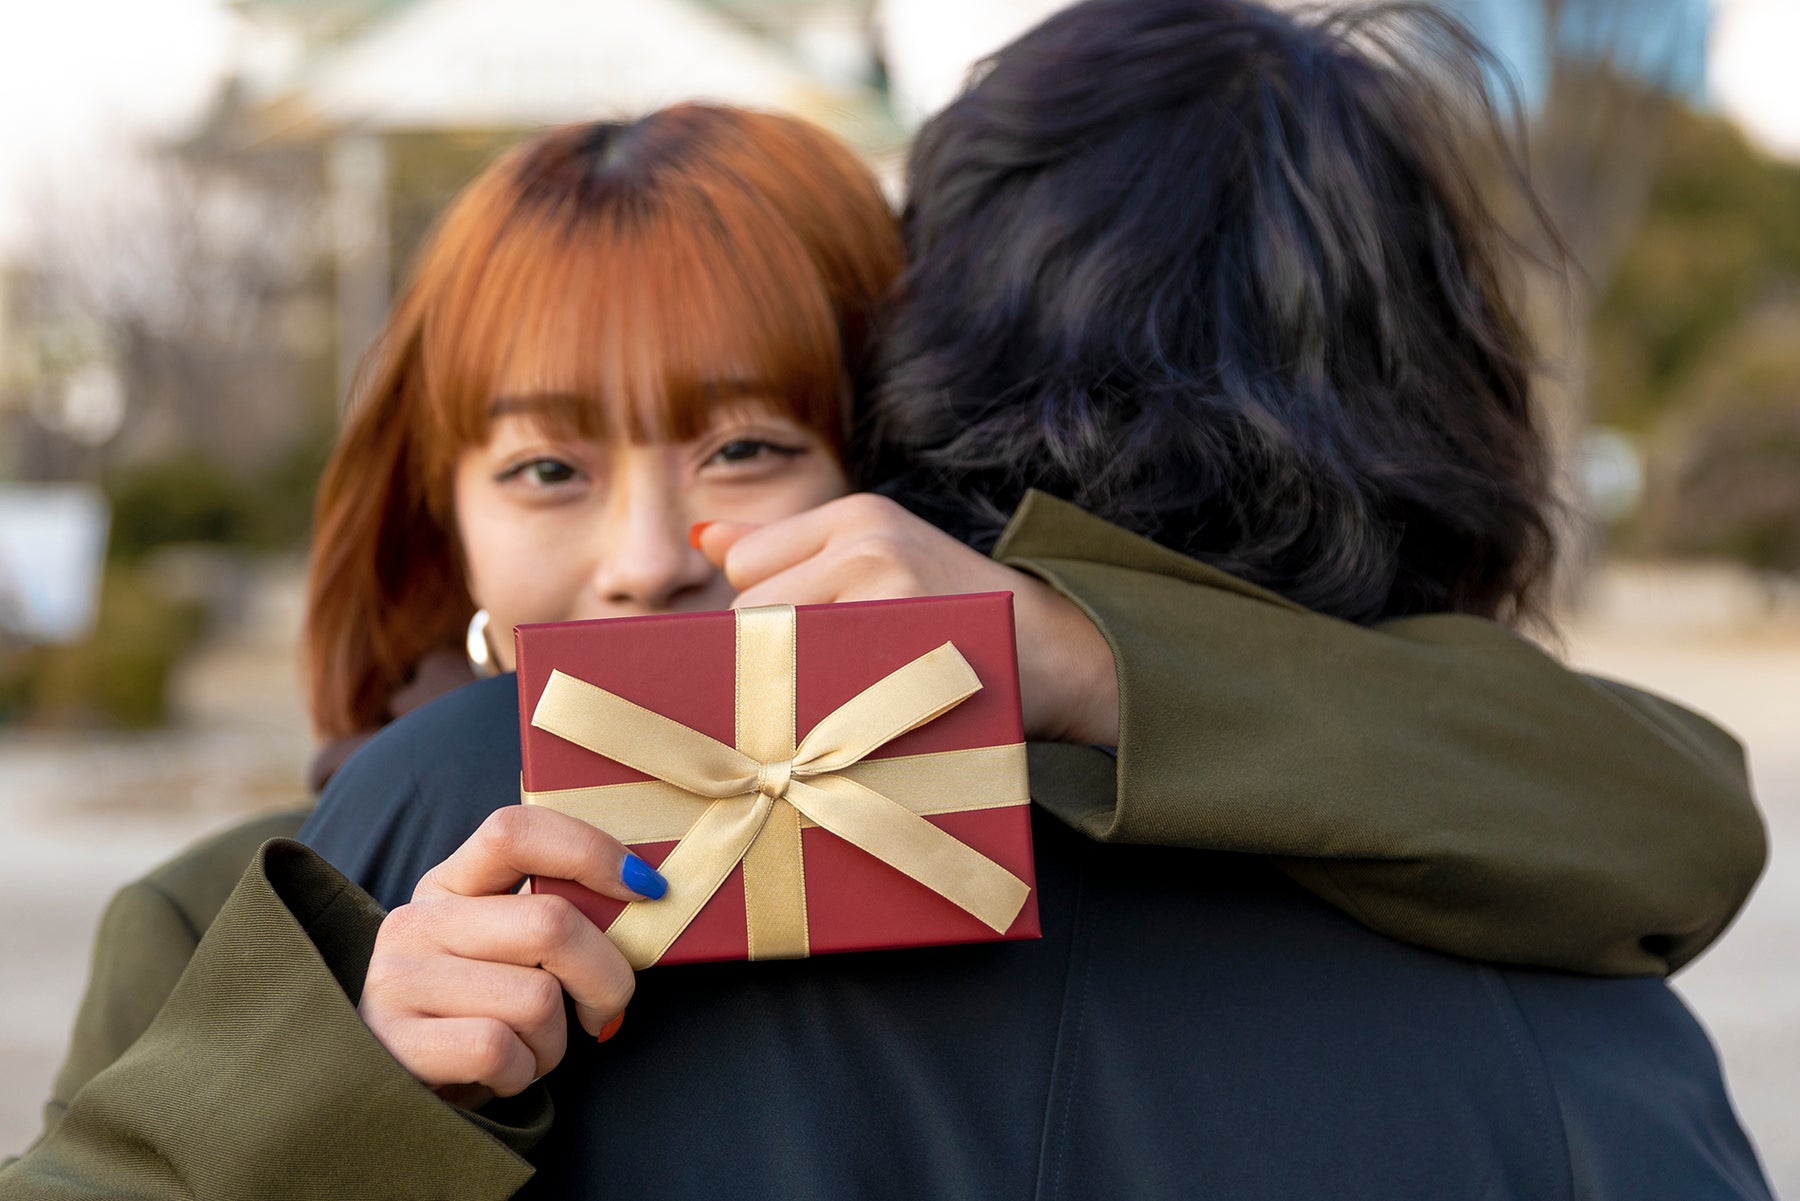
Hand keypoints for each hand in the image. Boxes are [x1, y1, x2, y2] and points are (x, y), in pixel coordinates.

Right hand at [357, 806, 659, 1107]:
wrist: (397, 1093)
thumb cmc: (476, 1017)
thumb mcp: (500, 952)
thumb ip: (549, 919)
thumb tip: (643, 897)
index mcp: (449, 885)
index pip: (517, 832)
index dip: (592, 852)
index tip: (646, 888)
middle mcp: (416, 922)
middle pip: (551, 924)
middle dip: (607, 977)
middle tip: (605, 1009)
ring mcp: (398, 981)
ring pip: (537, 999)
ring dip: (556, 1041)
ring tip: (529, 1048)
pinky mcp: (396, 1044)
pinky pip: (500, 1050)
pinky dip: (523, 1073)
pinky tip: (502, 1073)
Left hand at [696, 493, 1119, 745]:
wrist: (1056, 653)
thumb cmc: (953, 616)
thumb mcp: (881, 558)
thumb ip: (789, 549)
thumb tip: (704, 538)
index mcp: (859, 512)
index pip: (746, 566)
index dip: (762, 618)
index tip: (801, 647)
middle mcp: (868, 538)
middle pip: (751, 608)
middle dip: (770, 655)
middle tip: (824, 681)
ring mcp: (885, 585)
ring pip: (774, 646)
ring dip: (789, 684)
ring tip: (840, 698)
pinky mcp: (899, 635)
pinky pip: (811, 681)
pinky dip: (815, 709)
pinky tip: (846, 720)